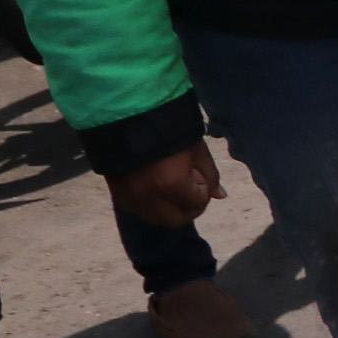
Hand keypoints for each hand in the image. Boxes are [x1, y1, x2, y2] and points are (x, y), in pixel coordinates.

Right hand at [108, 140, 225, 230]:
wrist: (128, 118)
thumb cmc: (168, 131)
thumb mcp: (196, 149)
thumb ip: (211, 175)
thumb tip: (220, 196)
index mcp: (172, 184)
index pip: (198, 202)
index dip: (203, 188)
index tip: (197, 172)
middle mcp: (150, 198)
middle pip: (178, 220)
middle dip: (189, 207)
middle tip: (190, 188)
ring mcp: (132, 199)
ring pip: (157, 219)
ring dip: (170, 210)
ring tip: (171, 186)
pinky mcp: (118, 196)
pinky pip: (139, 212)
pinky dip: (151, 206)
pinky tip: (154, 188)